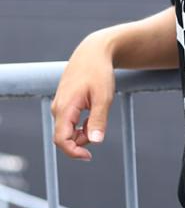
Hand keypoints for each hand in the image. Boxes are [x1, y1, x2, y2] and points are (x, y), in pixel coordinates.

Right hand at [50, 31, 115, 160]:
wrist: (93, 52)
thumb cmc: (99, 72)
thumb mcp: (104, 97)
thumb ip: (98, 120)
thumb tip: (96, 141)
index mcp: (65, 108)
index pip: (61, 140)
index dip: (73, 152)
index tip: (89, 156)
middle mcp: (58, 108)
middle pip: (64, 137)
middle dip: (81, 140)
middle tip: (99, 127)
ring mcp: (60, 105)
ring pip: (68, 130)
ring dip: (83, 132)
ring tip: (98, 114)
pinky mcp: (64, 103)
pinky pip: (70, 122)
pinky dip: (82, 124)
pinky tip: (92, 113)